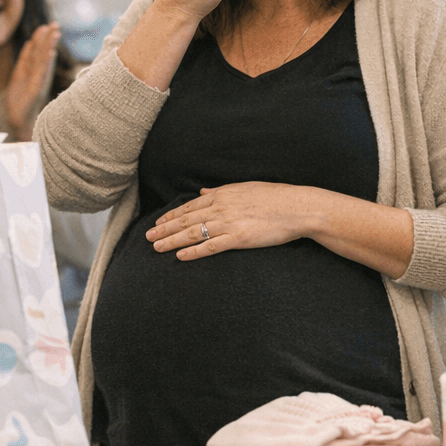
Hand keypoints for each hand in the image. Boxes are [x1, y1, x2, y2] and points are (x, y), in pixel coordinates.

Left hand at [4, 23, 59, 140]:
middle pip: (45, 53)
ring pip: (45, 60)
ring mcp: (40, 81)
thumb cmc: (20, 100)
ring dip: (51, 47)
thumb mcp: (19, 75)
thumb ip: (24, 60)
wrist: (19, 120)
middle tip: (55, 23)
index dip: (42, 38)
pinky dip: (47, 63)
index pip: (38, 51)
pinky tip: (51, 53)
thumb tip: (29, 43)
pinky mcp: (37, 89)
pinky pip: (42, 73)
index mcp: (35, 70)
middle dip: (49, 38)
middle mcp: (40, 74)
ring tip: (55, 33)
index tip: (46, 25)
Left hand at [147, 183, 309, 260]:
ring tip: (156, 247)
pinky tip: (180, 256)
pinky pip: (210, 247)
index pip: (190, 206)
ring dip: (172, 241)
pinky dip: (193, 252)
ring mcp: (229, 223)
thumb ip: (221, 191)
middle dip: (164, 228)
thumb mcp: (245, 188)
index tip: (159, 222)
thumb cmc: (275, 197)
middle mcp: (221, 207)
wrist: (297, 207)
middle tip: (147, 236)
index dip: (172, 215)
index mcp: (222, 194)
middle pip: (186, 220)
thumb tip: (203, 191)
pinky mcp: (239, 238)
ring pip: (193, 233)